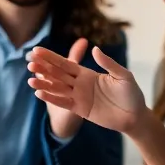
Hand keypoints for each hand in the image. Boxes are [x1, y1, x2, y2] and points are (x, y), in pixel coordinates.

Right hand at [27, 44, 147, 136]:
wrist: (134, 115)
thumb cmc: (131, 93)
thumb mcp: (123, 76)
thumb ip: (108, 63)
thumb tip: (94, 49)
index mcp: (87, 73)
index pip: (65, 63)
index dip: (51, 57)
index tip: (36, 51)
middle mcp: (79, 84)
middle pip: (57, 75)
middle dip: (43, 69)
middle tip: (29, 63)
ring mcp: (78, 97)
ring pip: (57, 89)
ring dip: (44, 85)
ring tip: (30, 81)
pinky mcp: (80, 109)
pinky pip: (63, 102)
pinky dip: (51, 98)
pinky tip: (39, 94)